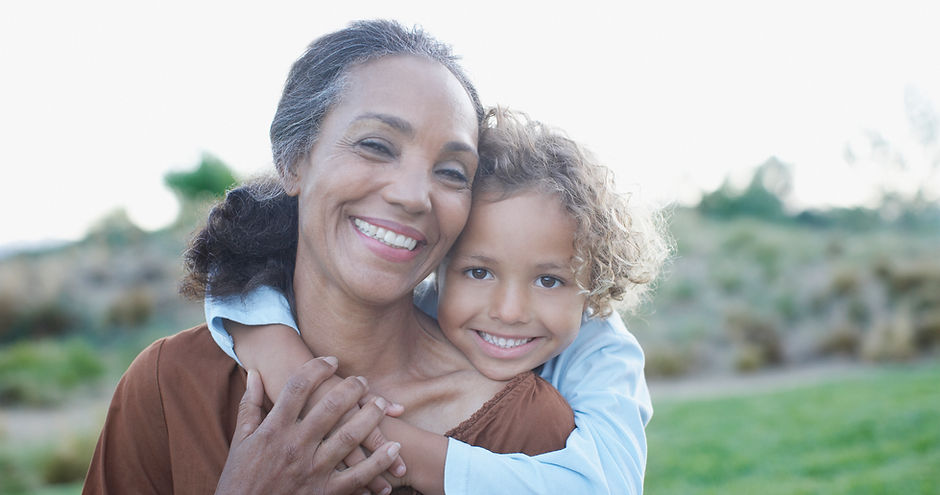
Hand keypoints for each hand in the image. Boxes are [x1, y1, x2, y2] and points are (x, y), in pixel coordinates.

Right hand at [216, 357, 400, 494]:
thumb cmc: (240, 478)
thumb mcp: (240, 441)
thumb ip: (249, 406)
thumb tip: (254, 373)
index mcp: (274, 430)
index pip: (298, 388)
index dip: (317, 369)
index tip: (331, 360)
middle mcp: (295, 446)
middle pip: (330, 407)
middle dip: (351, 389)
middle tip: (362, 380)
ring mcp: (312, 470)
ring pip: (349, 437)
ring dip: (370, 417)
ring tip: (381, 404)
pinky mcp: (325, 493)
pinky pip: (358, 475)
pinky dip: (378, 462)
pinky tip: (394, 448)